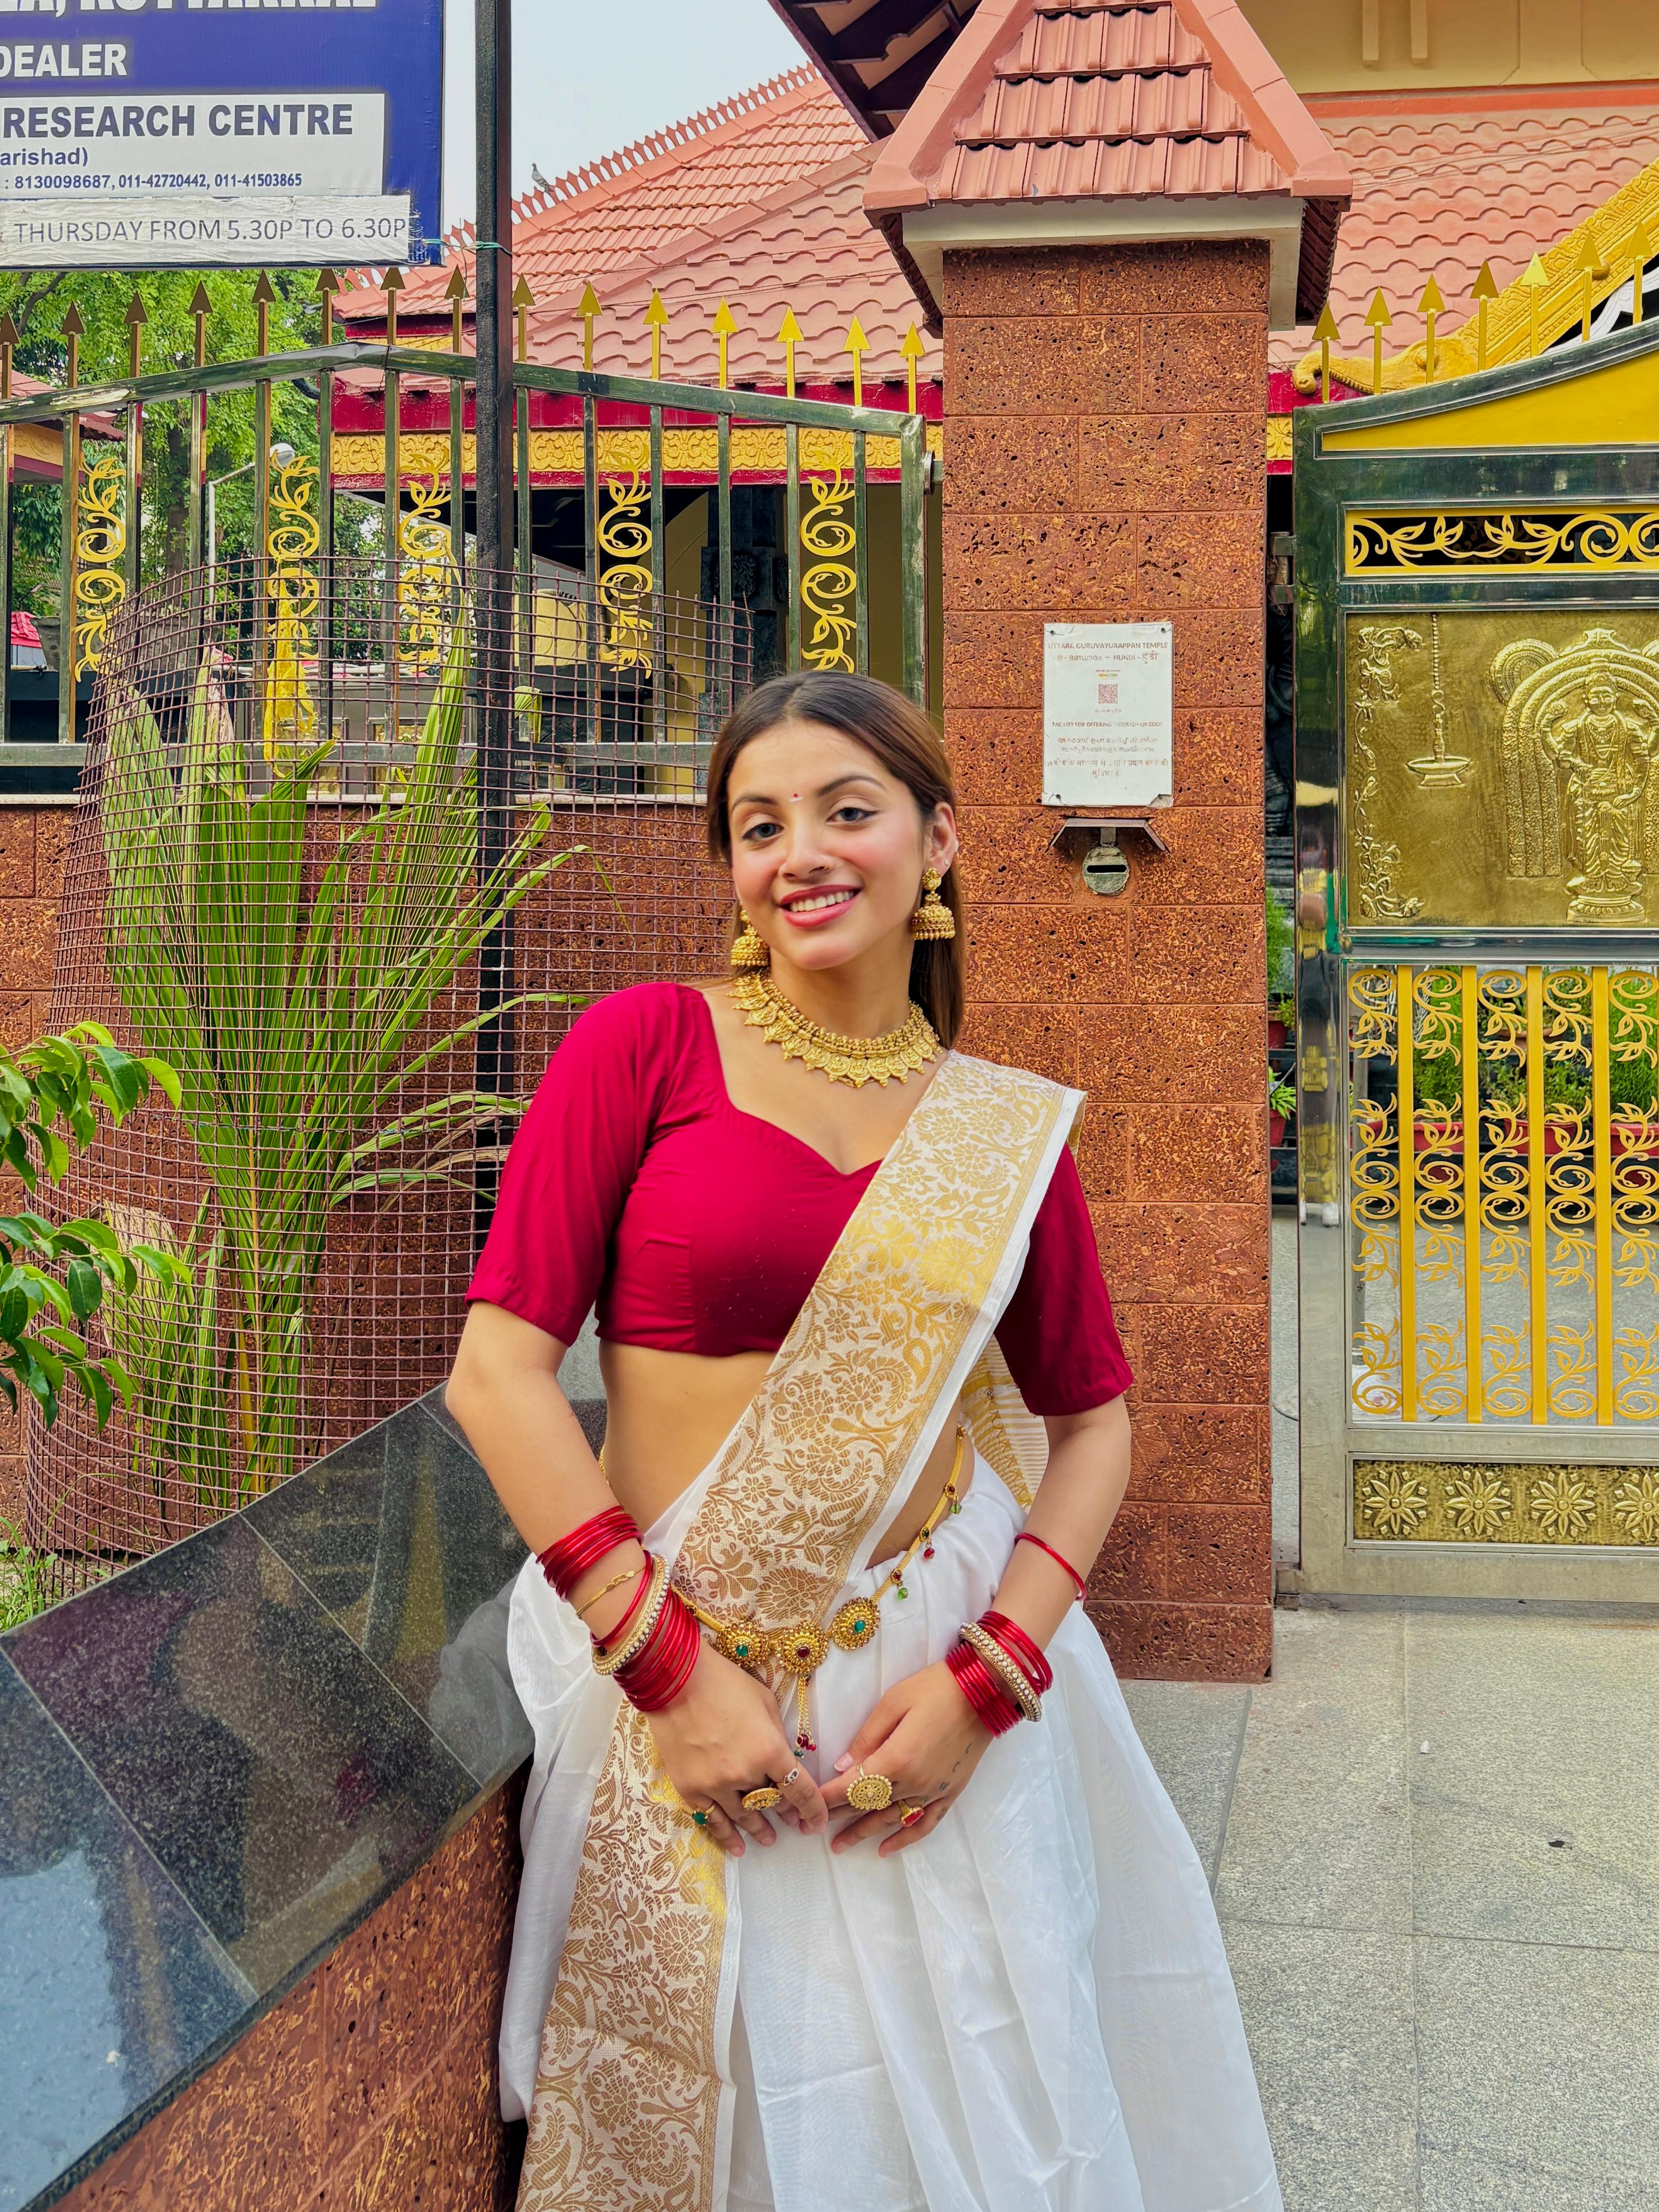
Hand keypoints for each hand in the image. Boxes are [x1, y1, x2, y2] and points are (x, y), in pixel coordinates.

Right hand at [646, 1643, 828, 1855]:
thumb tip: (784, 1761)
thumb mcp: (765, 1703)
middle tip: (794, 1824)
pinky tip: (736, 1847)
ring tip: (768, 1839)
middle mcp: (745, 1774)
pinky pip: (713, 1820)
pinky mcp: (690, 1789)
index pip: (800, 1791)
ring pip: (744, 1817)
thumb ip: (777, 1736)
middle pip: (772, 1804)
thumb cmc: (724, 1683)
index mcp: (769, 1750)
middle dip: (786, 1814)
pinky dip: (726, 1836)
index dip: (814, 1810)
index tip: (818, 1823)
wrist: (675, 1680)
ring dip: (759, 1829)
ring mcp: (715, 1785)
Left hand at [821, 1659, 991, 1855]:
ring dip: (864, 1833)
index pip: (851, 1787)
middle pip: (867, 1806)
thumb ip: (866, 1738)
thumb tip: (843, 1767)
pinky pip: (924, 1823)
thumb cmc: (935, 1688)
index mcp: (895, 1759)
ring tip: (840, 1845)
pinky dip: (905, 1839)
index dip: (826, 1799)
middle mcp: (914, 1783)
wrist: (985, 1690)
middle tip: (812, 1829)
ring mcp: (933, 1791)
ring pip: (891, 1820)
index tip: (806, 1808)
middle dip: (837, 1817)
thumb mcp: (893, 1703)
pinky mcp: (950, 1792)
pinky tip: (886, 1850)